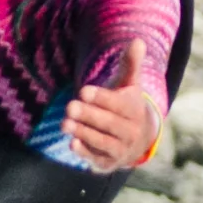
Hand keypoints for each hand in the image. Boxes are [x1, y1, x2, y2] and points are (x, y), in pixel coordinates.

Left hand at [62, 39, 161, 172]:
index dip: (101, 98)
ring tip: (64, 123)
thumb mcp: (129, 85)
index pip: (119, 104)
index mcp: (135, 110)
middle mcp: (131, 131)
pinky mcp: (109, 162)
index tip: (84, 91)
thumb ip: (130, 65)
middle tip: (69, 106)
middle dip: (88, 115)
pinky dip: (85, 152)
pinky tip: (72, 144)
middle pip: (109, 123)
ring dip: (83, 133)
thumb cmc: (126, 106)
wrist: (137, 140)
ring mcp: (121, 149)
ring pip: (102, 141)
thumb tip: (137, 40)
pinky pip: (97, 158)